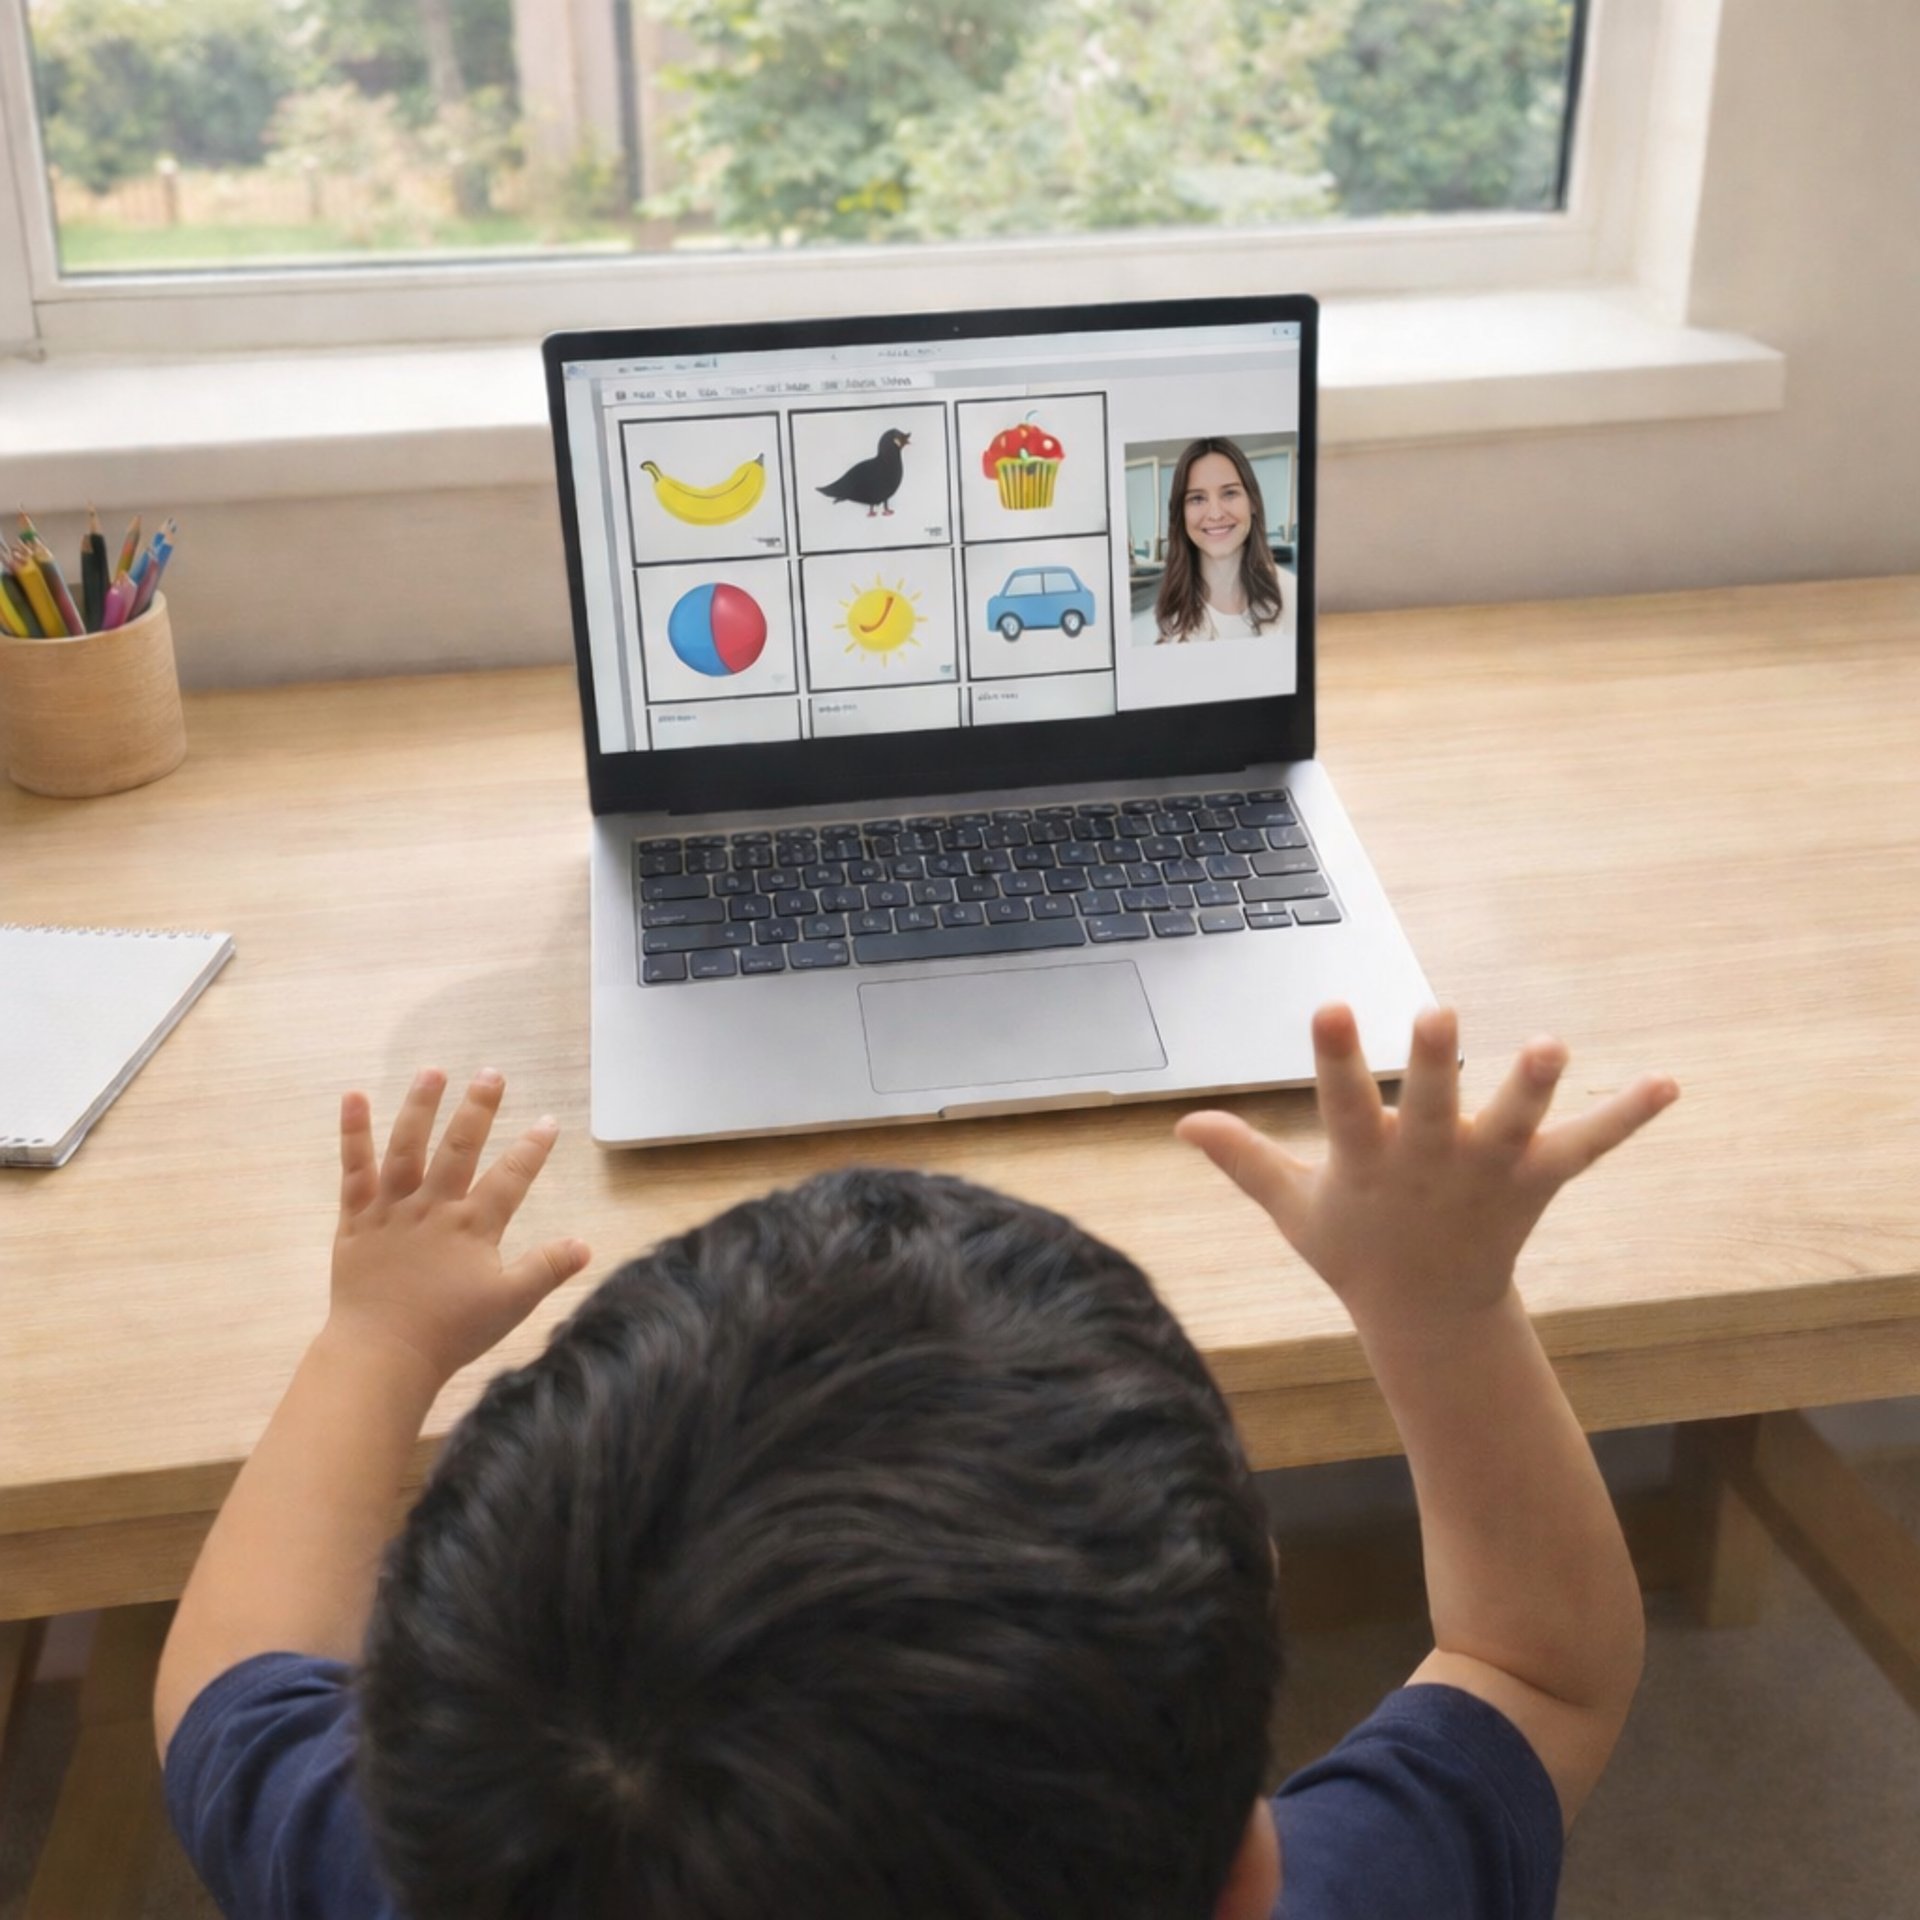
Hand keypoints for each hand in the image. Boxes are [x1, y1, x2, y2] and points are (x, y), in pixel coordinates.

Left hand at [329, 1067, 590, 1387]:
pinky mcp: (356, 1220)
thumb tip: (586, 1244)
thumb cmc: (448, 1333)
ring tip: (433, 1071)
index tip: (548, 1121)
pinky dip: (353, 1133)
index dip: (533, 1148)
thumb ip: (547, 1269)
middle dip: (479, 1108)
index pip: (511, 1177)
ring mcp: (391, 1210)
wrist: (382, 1355)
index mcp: (472, 1227)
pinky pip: (354, 1170)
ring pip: (406, 1148)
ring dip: (420, 1107)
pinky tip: (354, 1096)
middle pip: (459, 1148)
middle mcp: (433, 1208)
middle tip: (492, 1073)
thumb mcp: (510, 1304)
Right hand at [1177, 1005, 1676, 1324]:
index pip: (1344, 1103)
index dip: (1338, 1057)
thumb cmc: (1356, 1250)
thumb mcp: (1292, 1209)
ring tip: (1551, 1044)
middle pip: (1434, 1107)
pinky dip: (1626, 1117)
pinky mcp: (1535, 1182)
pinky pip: (1585, 1148)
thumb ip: (1243, 1159)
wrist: (1431, 1318)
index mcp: (1367, 1164)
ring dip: (1534, 1087)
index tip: (1332, 1007)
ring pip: (1515, 1123)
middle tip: (1439, 1012)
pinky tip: (1668, 1084)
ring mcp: (1488, 1173)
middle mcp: (1430, 1164)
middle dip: (1438, 1063)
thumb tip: (1183, 1122)